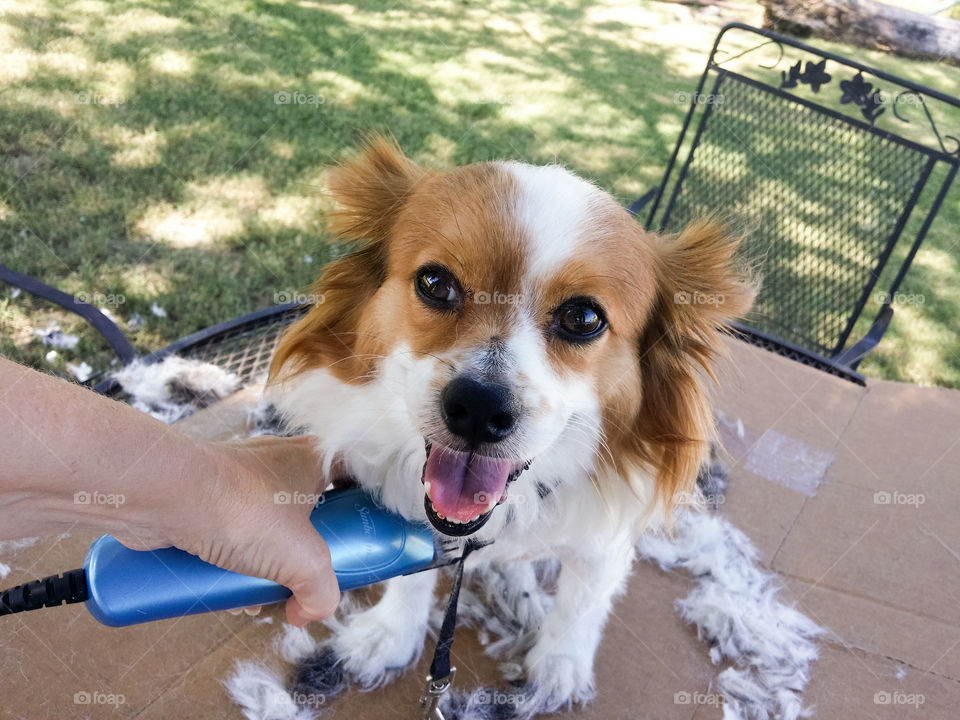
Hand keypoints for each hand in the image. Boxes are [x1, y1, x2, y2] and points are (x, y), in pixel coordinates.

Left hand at [114, 435, 339, 625]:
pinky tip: (229, 588)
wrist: (164, 494)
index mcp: (316, 459)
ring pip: (271, 525)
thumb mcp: (303, 560)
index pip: (356, 474)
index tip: (361, 540)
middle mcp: (281, 462)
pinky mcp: (210, 495)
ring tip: (262, 593)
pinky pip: (235, 531)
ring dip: (270, 563)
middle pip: (313, 508)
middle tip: (308, 579)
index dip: (362, 508)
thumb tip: (306, 614)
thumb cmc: (242, 509)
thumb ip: (322, 593)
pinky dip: (236, 560)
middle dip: (310, 551)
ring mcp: (243, 478)